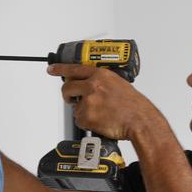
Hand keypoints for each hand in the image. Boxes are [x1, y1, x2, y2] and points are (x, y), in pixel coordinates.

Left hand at [47, 64, 163, 140]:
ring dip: (83, 112)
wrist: (140, 121)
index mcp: (101, 75)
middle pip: (67, 88)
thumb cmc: (134, 105)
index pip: (75, 68)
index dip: (60, 69)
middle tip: (71, 99)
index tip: (51, 69)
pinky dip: (87, 123)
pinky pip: (79, 120)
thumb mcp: (119, 84)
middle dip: (67, 95)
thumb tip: (90, 85)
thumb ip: (102, 82)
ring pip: (74, 107)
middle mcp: (93, 85)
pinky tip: (100, 121)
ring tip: (100, 114)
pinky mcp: (87, 116)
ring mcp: (89, 101)